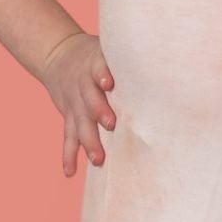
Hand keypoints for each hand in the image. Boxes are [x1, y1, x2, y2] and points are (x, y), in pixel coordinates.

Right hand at [37, 30, 116, 175]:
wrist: (57, 54)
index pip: (97, 70)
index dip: (102, 75)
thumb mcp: (106, 50)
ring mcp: (74, 104)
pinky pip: (68, 137)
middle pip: (90, 101)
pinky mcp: (69, 117)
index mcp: (93, 68)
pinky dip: (68, 155)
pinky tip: (70, 171)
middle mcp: (83, 87)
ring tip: (98, 159)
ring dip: (88, 142)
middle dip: (99, 112)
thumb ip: (128, 59)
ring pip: (80, 124)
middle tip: (111, 125)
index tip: (109, 83)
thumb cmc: (94, 56)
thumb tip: (164, 64)